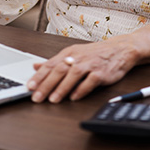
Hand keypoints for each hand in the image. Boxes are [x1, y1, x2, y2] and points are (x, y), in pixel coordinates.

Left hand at [26, 38, 140, 102]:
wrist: (120, 49)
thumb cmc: (95, 54)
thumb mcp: (73, 54)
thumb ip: (54, 62)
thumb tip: (36, 66)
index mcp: (69, 53)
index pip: (50, 65)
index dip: (39, 76)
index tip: (29, 87)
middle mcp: (78, 58)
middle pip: (59, 70)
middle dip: (46, 85)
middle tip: (37, 97)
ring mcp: (90, 64)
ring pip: (73, 75)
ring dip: (62, 88)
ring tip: (53, 99)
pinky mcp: (101, 72)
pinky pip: (90, 81)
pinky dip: (81, 89)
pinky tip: (74, 97)